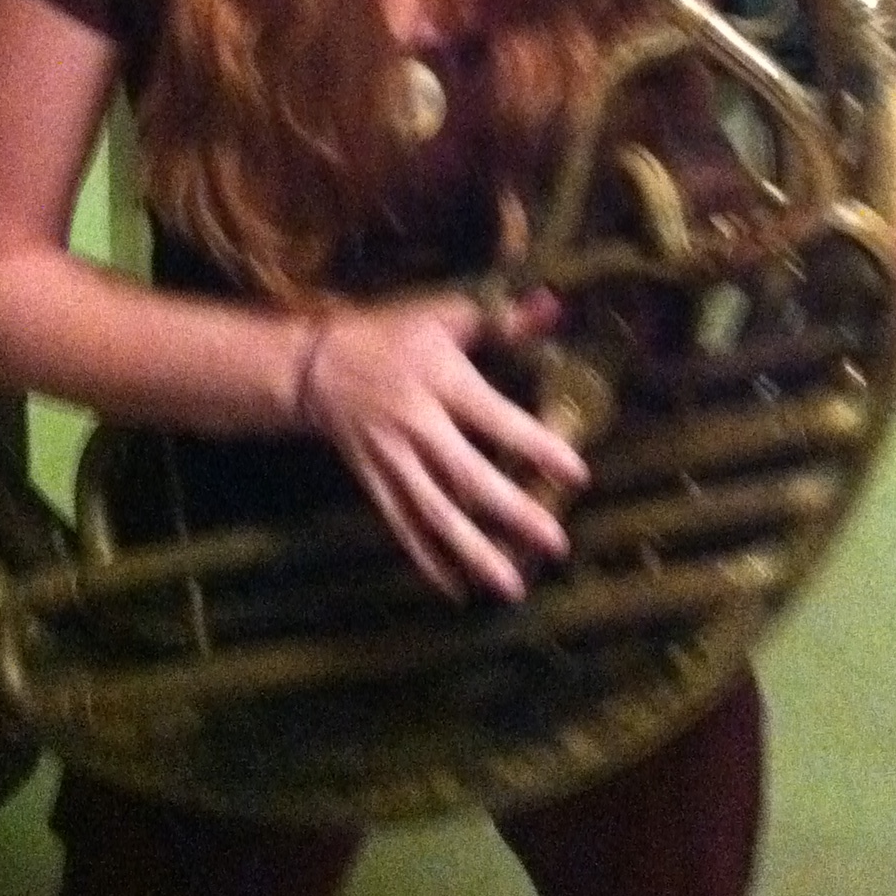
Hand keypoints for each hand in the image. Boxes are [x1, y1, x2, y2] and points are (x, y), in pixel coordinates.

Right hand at [295, 287, 589, 602]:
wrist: (318, 366)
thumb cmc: (395, 336)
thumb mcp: (447, 316)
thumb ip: (504, 320)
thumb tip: (555, 305)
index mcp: (439, 380)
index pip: (494, 418)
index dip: (536, 446)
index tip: (578, 474)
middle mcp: (416, 426)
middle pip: (467, 477)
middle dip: (513, 513)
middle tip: (556, 543)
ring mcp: (393, 461)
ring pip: (436, 514)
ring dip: (474, 553)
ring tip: (513, 587)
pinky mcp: (376, 484)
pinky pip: (404, 528)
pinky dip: (429, 561)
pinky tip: (459, 590)